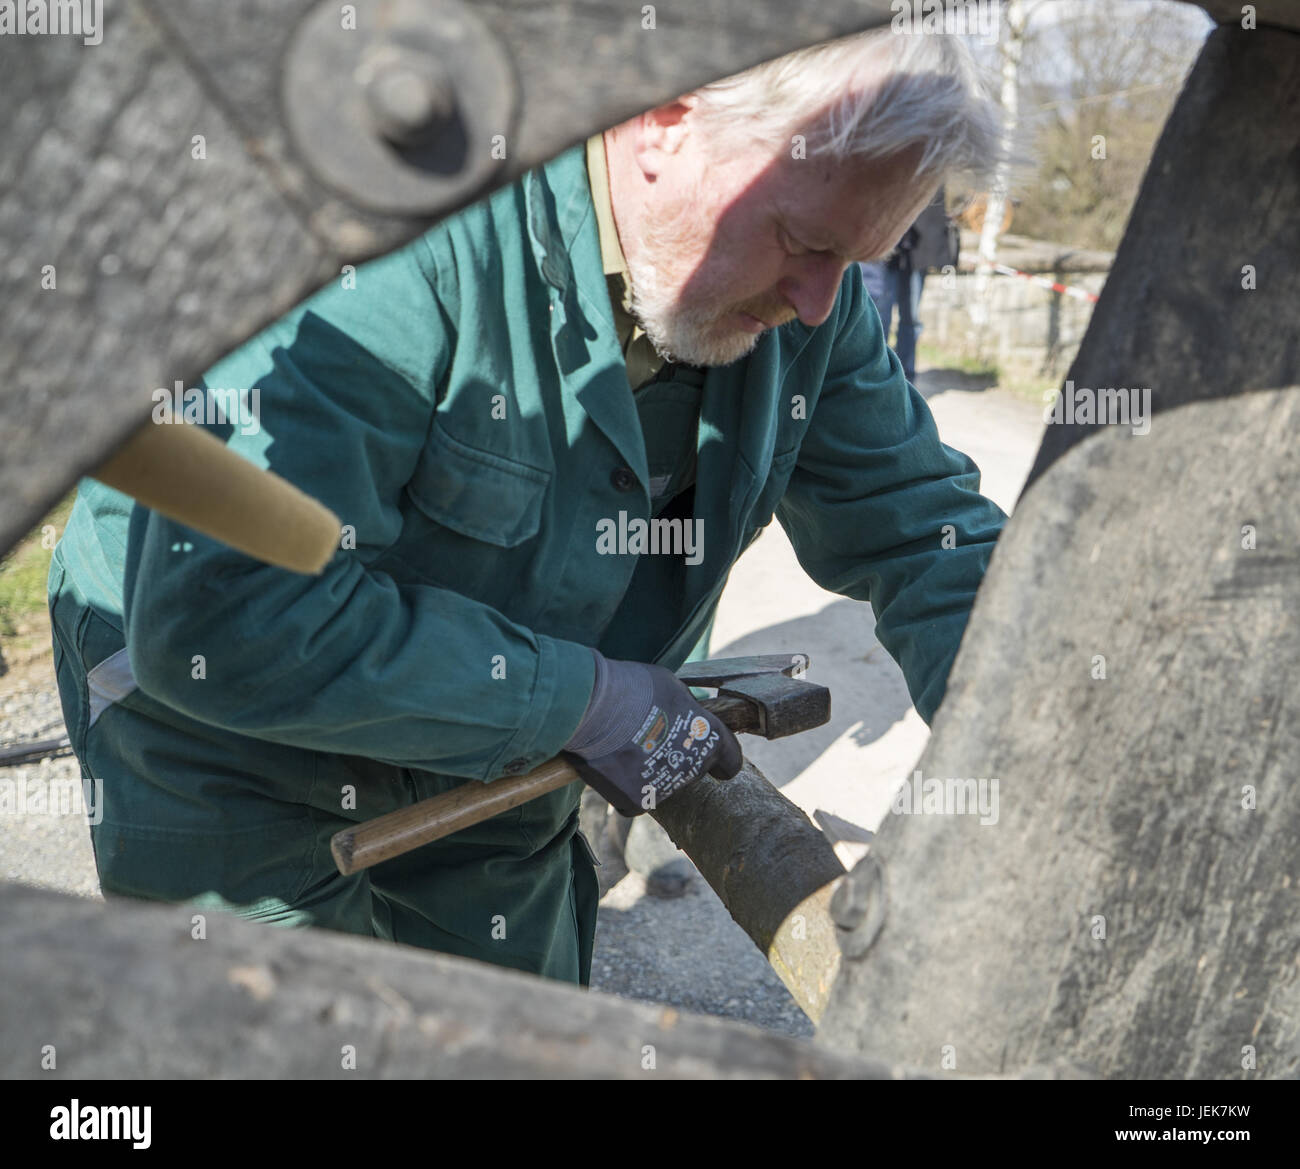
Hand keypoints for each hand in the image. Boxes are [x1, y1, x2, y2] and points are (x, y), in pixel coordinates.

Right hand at [562, 649, 742, 816]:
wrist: (594, 706)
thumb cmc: (634, 687)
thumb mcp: (672, 687)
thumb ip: (685, 708)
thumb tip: (682, 713)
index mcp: (711, 738)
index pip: (730, 762)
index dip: (719, 759)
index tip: (710, 758)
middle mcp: (694, 768)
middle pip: (688, 771)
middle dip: (673, 758)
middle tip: (648, 738)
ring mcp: (666, 789)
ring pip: (659, 784)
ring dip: (646, 771)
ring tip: (622, 746)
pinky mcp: (637, 802)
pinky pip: (633, 799)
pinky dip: (623, 787)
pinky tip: (610, 765)